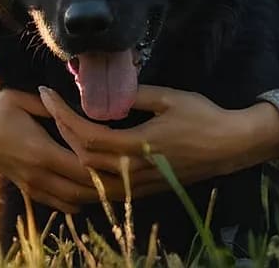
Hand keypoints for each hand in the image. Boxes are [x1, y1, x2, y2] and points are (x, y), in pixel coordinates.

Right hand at [0, 89, 130, 212]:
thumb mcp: (23, 98)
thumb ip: (53, 105)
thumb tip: (81, 100)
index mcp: (40, 150)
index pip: (81, 165)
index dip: (104, 164)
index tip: (124, 154)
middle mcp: (37, 173)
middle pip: (82, 188)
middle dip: (107, 183)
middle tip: (130, 173)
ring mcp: (31, 184)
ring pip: (72, 200)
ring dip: (95, 195)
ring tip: (118, 182)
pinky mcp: (27, 188)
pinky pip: (58, 203)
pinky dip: (78, 201)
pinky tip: (93, 191)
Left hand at [38, 85, 278, 199]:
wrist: (230, 145)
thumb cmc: (203, 117)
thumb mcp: (169, 97)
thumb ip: (136, 96)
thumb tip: (107, 90)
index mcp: (138, 145)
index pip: (87, 135)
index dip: (63, 115)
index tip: (48, 95)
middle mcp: (135, 169)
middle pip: (83, 158)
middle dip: (63, 132)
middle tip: (52, 107)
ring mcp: (140, 183)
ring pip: (93, 178)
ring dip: (75, 154)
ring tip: (65, 129)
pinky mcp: (146, 188)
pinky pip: (108, 186)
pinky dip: (91, 171)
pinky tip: (85, 153)